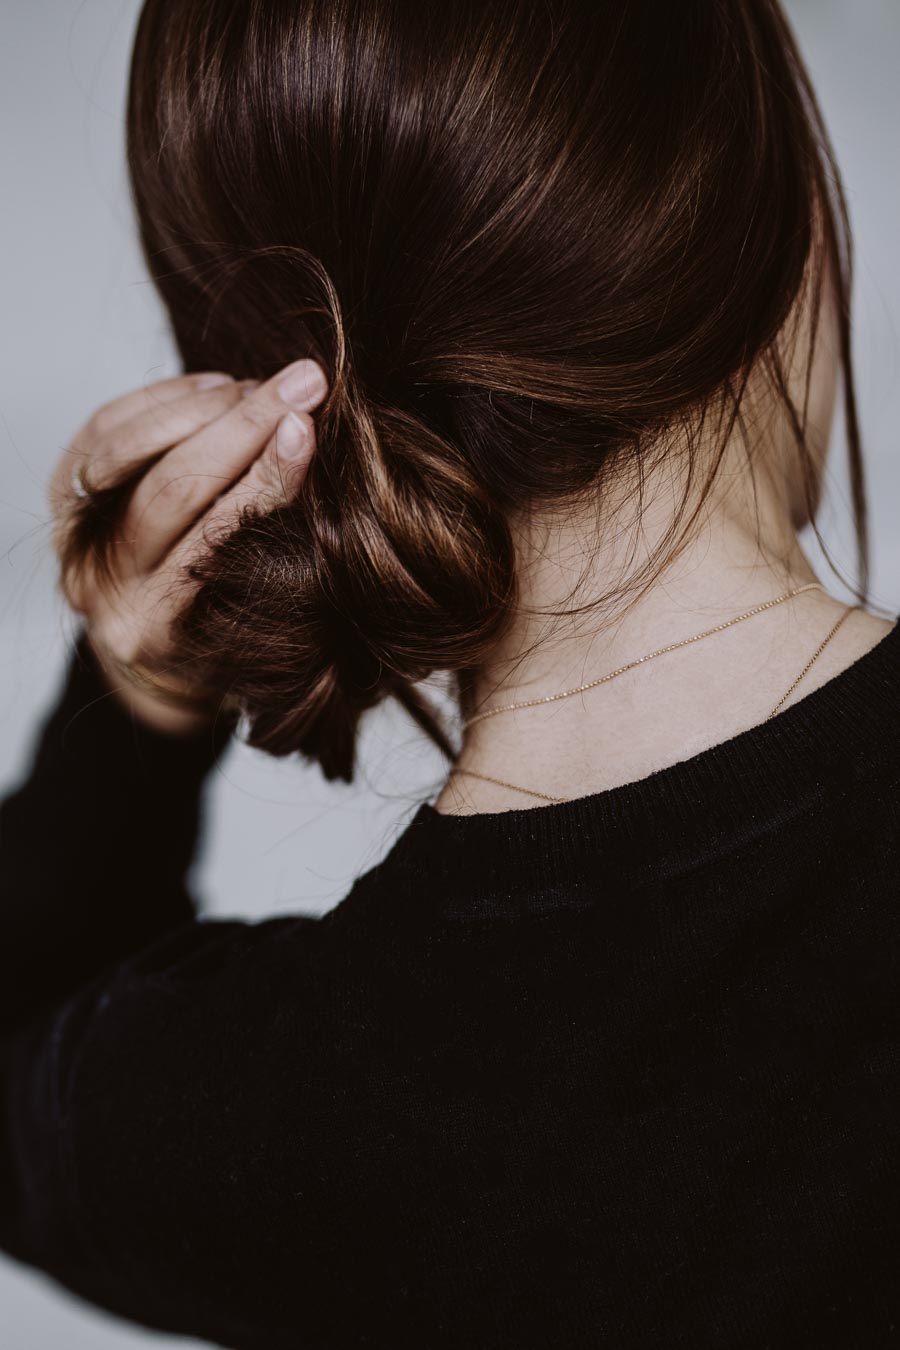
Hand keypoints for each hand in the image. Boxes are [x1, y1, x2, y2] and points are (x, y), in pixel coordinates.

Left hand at [48, 360, 329, 734]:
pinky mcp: (59, 494)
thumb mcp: (252, 624)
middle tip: (305, 382)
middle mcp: (103, 586)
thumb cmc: (219, 639)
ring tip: (261, 387)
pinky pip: (105, 428)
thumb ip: (274, 556)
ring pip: (130, 451)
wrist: (147, 654)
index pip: (213, 538)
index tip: (307, 428)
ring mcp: (72, 539)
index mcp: (153, 630)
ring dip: (206, 406)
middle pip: (172, 487)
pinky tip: (217, 386)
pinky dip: (166, 399)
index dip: (263, 479)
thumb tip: (313, 460)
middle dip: (244, 424)